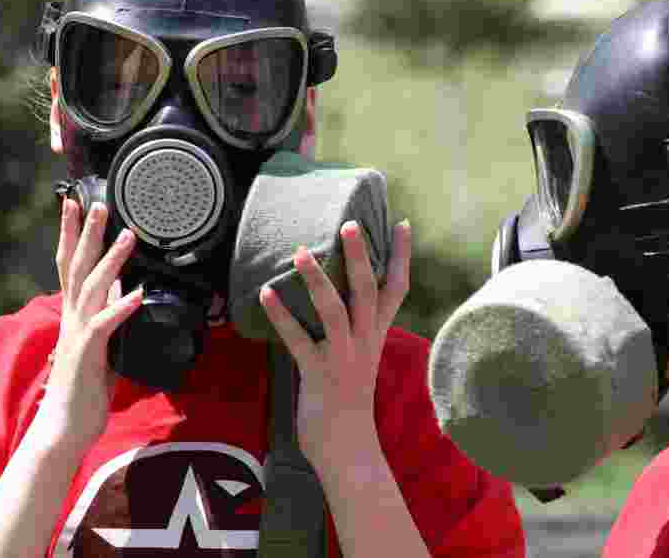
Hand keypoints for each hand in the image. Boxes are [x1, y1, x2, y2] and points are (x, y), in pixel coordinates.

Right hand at [40, 199, 142, 450]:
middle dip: (86, 233)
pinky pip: (104, 325)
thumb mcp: (102, 347)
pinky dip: (120, 307)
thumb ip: (109, 320)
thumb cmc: (84, 391)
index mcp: (73, 316)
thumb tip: (123, 295)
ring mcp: (77, 334)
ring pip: (92, 287)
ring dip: (111, 260)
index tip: (76, 206)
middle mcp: (71, 319)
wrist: (65, 429)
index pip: (71, 266)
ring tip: (129, 236)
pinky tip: (136, 294)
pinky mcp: (87, 354)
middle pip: (76, 267)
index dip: (73, 235)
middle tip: (97, 203)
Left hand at [259, 219, 411, 470]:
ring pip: (335, 312)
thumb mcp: (360, 353)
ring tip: (300, 252)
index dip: (402, 257)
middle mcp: (364, 341)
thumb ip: (354, 324)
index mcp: (376, 334)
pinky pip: (298, 340)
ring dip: (317, 280)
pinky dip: (281, 316)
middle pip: (368, 292)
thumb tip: (336, 288)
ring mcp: (342, 357)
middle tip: (350, 224)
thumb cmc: (348, 395)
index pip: (397, 290)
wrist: (346, 446)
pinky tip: (265, 293)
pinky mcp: (317, 374)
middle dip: (360, 257)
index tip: (403, 223)